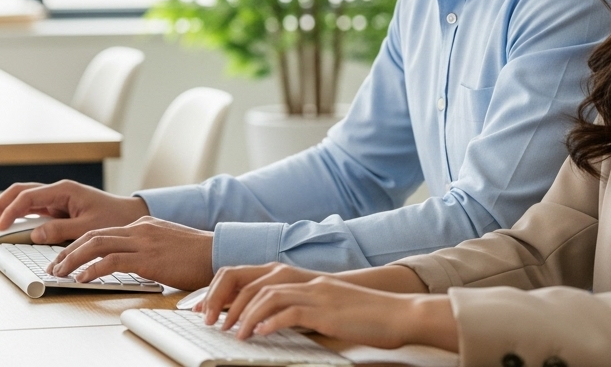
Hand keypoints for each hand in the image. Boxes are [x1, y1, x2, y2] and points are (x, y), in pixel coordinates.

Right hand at [0, 180, 148, 244]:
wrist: (131, 217)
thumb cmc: (114, 219)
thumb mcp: (87, 228)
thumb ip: (60, 230)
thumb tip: (35, 234)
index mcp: (64, 190)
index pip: (28, 197)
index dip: (9, 212)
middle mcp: (58, 191)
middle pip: (20, 192)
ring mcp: (57, 199)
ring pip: (24, 199)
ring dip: (6, 209)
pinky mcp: (59, 208)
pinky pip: (33, 209)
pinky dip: (18, 215)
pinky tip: (8, 225)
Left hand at [46, 216, 215, 290]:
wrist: (219, 251)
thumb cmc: (199, 253)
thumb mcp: (168, 244)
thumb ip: (149, 247)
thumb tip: (134, 261)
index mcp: (144, 225)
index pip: (102, 231)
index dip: (79, 244)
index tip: (66, 257)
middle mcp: (140, 229)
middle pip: (93, 235)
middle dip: (69, 251)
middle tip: (55, 265)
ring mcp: (143, 241)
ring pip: (96, 245)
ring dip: (73, 260)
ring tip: (60, 272)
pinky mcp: (148, 257)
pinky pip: (112, 261)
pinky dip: (92, 269)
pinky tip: (82, 279)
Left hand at [219, 272, 458, 351]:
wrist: (400, 314)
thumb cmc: (367, 317)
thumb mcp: (328, 310)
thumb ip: (302, 312)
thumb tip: (272, 324)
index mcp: (305, 280)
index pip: (255, 276)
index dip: (228, 290)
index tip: (210, 308)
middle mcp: (307, 281)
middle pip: (254, 281)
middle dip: (227, 301)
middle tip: (211, 321)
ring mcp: (317, 293)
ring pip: (267, 295)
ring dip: (243, 315)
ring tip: (231, 332)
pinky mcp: (326, 310)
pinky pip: (290, 312)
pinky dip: (269, 322)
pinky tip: (257, 334)